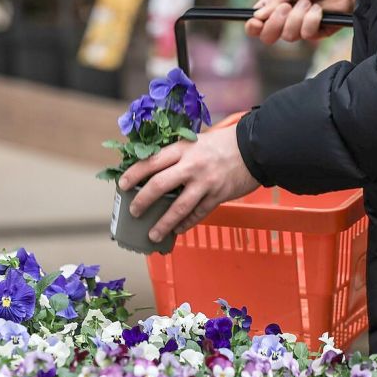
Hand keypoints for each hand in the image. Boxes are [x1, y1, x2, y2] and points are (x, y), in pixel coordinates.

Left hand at [118, 126, 259, 242]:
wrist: (254, 148)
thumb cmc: (221, 144)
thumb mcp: (195, 142)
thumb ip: (176, 155)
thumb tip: (151, 171)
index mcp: (182, 149)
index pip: (151, 162)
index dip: (134, 174)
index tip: (122, 185)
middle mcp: (191, 166)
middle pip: (160, 185)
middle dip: (142, 201)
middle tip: (133, 211)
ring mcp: (205, 183)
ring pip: (179, 207)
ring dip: (163, 223)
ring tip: (152, 235)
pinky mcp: (218, 196)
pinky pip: (198, 214)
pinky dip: (186, 224)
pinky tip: (177, 230)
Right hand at [244, 0, 356, 43]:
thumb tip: (258, 16)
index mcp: (274, 6)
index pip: (256, 24)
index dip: (253, 27)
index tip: (256, 22)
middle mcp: (285, 19)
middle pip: (268, 37)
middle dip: (275, 23)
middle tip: (286, 7)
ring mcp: (300, 27)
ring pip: (287, 36)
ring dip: (297, 17)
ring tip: (309, 2)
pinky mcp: (317, 33)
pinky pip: (306, 35)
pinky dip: (312, 20)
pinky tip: (319, 10)